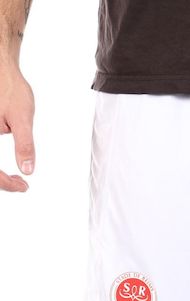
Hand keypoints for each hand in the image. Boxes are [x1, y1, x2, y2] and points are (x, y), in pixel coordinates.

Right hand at [0, 65, 34, 191]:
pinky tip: (5, 168)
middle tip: (20, 184)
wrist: (0, 67)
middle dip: (0, 181)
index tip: (23, 186)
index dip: (6, 183)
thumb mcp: (22, 119)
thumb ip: (25, 146)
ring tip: (15, 179)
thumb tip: (28, 170)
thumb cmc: (10, 88)